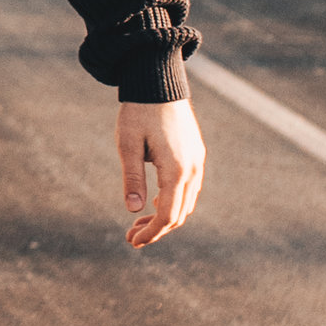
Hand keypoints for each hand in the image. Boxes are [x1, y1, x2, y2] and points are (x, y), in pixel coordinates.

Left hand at [118, 97, 203, 247]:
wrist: (159, 83)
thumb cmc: (138, 112)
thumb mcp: (128, 145)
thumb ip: (132, 178)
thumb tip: (134, 210)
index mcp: (176, 169)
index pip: (169, 215)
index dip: (152, 233)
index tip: (133, 242)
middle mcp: (193, 169)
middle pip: (180, 213)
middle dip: (157, 229)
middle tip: (131, 236)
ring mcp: (197, 161)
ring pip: (186, 202)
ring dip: (165, 216)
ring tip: (139, 222)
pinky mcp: (196, 154)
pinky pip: (189, 188)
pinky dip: (174, 201)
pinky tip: (154, 202)